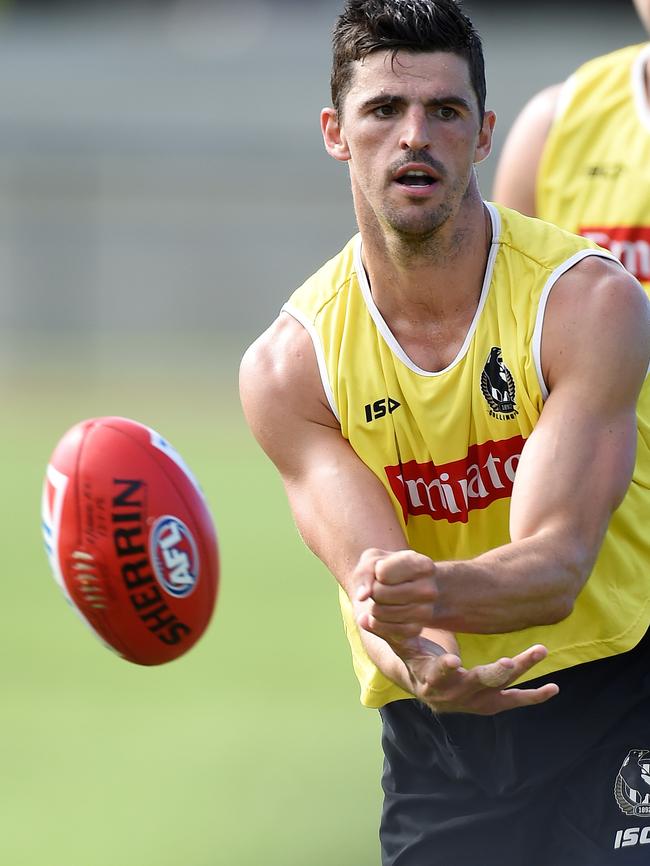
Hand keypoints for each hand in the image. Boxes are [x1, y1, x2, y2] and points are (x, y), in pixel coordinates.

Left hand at [354, 548, 437, 640]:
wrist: (408, 588)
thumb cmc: (389, 569)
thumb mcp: (375, 560)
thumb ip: (365, 573)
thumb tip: (362, 596)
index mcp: (424, 566)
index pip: (383, 573)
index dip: (375, 573)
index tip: (382, 571)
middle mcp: (429, 590)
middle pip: (380, 594)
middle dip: (373, 591)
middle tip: (380, 588)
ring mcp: (425, 612)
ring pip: (381, 613)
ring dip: (373, 607)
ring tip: (382, 600)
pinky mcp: (416, 630)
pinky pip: (385, 630)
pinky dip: (377, 623)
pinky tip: (380, 615)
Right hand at [398, 636, 558, 714]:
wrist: (422, 683)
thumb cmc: (410, 655)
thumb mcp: (398, 642)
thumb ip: (386, 628)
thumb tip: (366, 614)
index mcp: (428, 682)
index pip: (435, 678)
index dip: (443, 671)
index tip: (452, 660)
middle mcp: (453, 696)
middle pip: (476, 685)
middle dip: (495, 673)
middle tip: (511, 661)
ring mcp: (473, 701)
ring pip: (499, 690)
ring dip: (520, 673)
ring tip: (540, 650)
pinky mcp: (489, 702)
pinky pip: (513, 701)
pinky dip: (533, 696)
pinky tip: (553, 688)